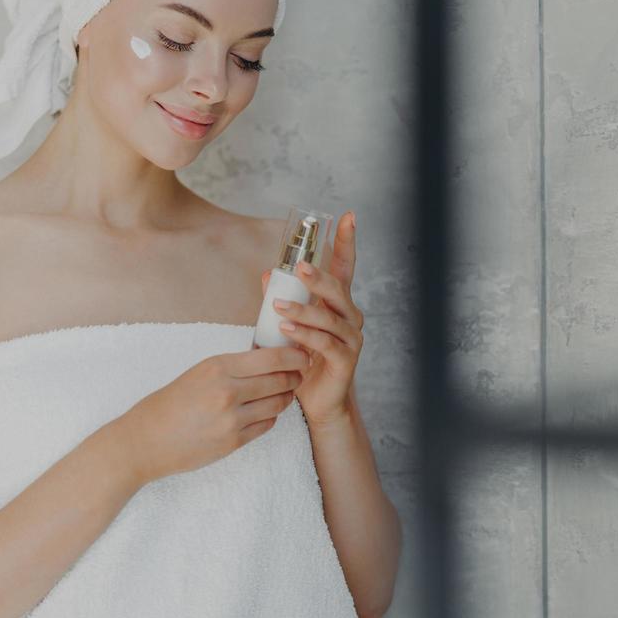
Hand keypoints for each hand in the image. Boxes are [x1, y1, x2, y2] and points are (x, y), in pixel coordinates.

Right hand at [126, 344, 310, 477]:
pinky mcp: (233, 442)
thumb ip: (232, 367)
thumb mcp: (199, 373)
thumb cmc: (169, 403)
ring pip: (278, 404)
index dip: (295, 356)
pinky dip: (271, 416)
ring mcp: (232, 419)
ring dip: (286, 397)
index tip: (302, 355)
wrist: (145, 441)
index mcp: (218, 367)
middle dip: (295, 376)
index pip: (273, 357)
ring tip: (285, 392)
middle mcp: (228, 392)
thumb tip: (267, 357)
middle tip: (298, 374)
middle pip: (281, 380)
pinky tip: (266, 411)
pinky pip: (267, 424)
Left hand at [263, 209, 363, 428]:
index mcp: (338, 303)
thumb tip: (267, 274)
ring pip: (329, 317)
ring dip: (302, 309)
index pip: (345, 266)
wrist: (318, 401)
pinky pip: (325, 343)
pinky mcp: (345, 360)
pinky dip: (305, 335)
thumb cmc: (306, 359)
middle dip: (318, 276)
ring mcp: (350, 338)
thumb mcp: (291, 324)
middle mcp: (349, 317)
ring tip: (278, 306)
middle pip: (338, 289)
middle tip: (298, 267)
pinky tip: (286, 329)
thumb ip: (282, 299)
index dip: (348, 241)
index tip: (348, 216)